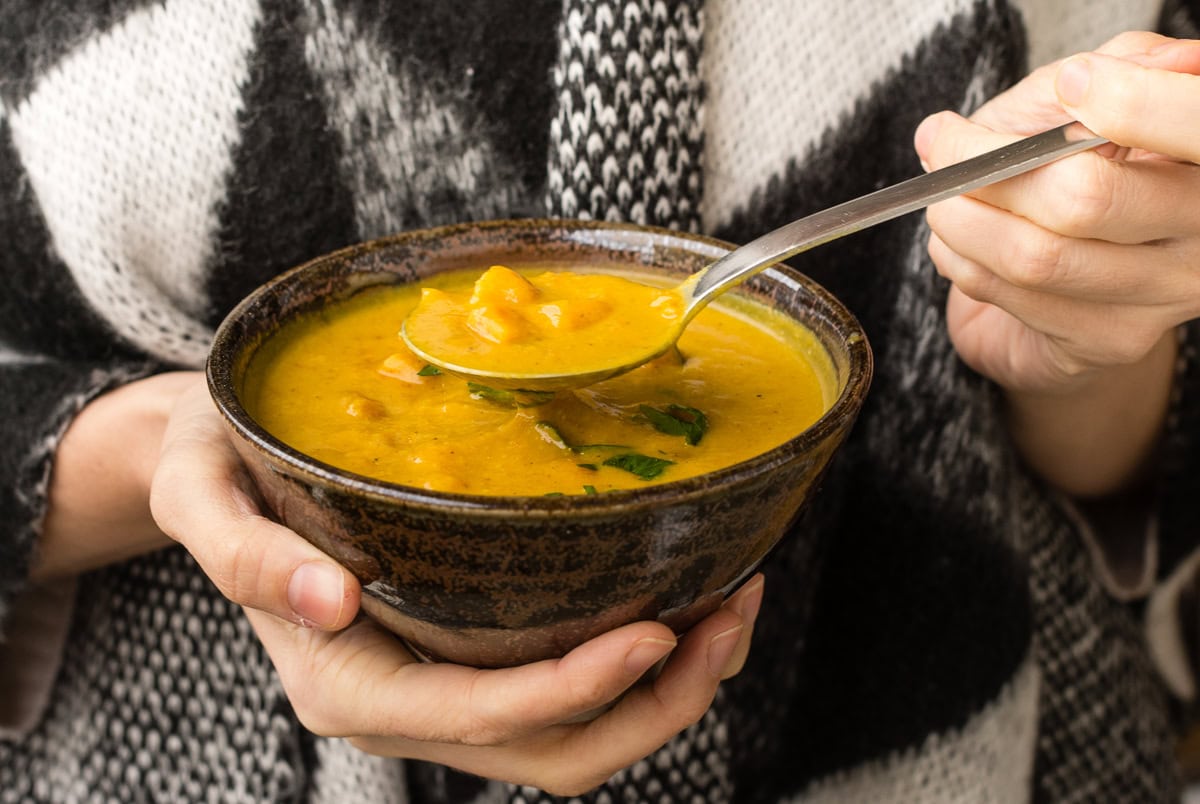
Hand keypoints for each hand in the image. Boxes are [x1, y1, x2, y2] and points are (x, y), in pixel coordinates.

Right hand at [149, 379, 762, 795]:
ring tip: (733, 602)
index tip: (658, 629)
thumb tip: (332, 599)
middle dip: (658, 702)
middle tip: (734, 612)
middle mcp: (402, 706)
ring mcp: (441, 692)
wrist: (218, 474)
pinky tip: (681, 595)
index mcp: (344, 683)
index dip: (577, 689)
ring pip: (574, 738)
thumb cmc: (211, 469)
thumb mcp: (200, 491)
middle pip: (553, 753)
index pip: (481, 717)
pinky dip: (638, 665)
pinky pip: (566, 694)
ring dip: (667, 689)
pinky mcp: (469, 661)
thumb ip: (246, 555)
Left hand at [913, 33, 1199, 495]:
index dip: (1128, 101)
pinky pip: (1015, 295)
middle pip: (1086, 196)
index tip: (1070, 85)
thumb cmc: (1074, 174)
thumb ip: (1106, 72)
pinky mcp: (1113, 338)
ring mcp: (1164, 291)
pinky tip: (957, 245)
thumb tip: (1095, 74)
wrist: (1063, 281)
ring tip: (940, 200)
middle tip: (945, 147)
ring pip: (1037, 255)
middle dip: (989, 167)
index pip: (1191, 122)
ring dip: (961, 220)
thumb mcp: (1086, 105)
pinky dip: (963, 262)